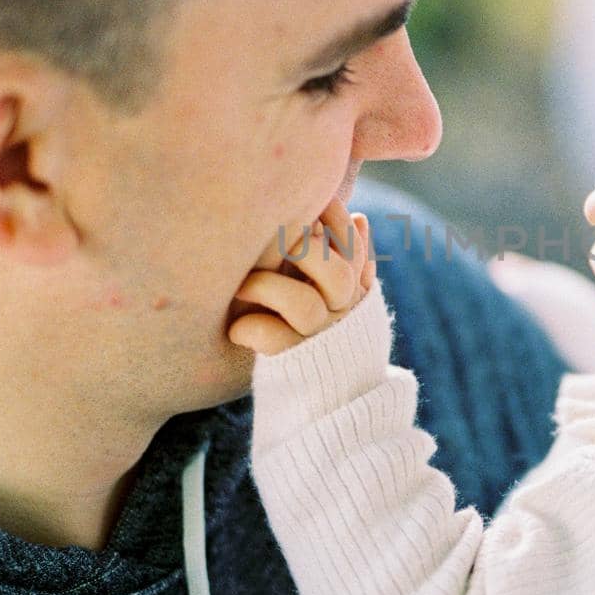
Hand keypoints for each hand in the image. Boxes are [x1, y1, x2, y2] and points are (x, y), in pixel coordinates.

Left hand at [227, 198, 375, 353]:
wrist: (295, 388)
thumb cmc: (296, 319)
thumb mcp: (319, 282)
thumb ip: (337, 253)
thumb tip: (358, 217)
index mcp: (350, 289)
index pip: (354, 251)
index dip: (334, 224)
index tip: (308, 206)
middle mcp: (339, 314)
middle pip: (338, 277)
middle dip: (303, 252)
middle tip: (269, 239)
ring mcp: (315, 338)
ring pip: (304, 306)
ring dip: (266, 287)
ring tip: (240, 284)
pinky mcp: (288, 362)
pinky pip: (273, 341)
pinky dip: (252, 330)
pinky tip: (236, 328)